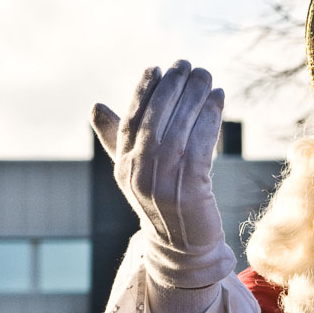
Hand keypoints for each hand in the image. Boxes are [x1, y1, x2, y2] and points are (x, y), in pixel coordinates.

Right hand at [92, 60, 235, 287]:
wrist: (183, 247)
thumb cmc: (164, 202)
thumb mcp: (138, 171)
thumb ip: (119, 139)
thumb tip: (95, 106)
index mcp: (124, 167)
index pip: (130, 121)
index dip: (141, 93)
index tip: (155, 68)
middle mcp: (139, 174)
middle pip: (155, 120)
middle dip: (171, 88)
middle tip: (186, 65)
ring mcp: (163, 183)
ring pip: (179, 129)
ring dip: (194, 98)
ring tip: (206, 77)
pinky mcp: (189, 190)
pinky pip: (200, 145)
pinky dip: (209, 119)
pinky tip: (218, 100)